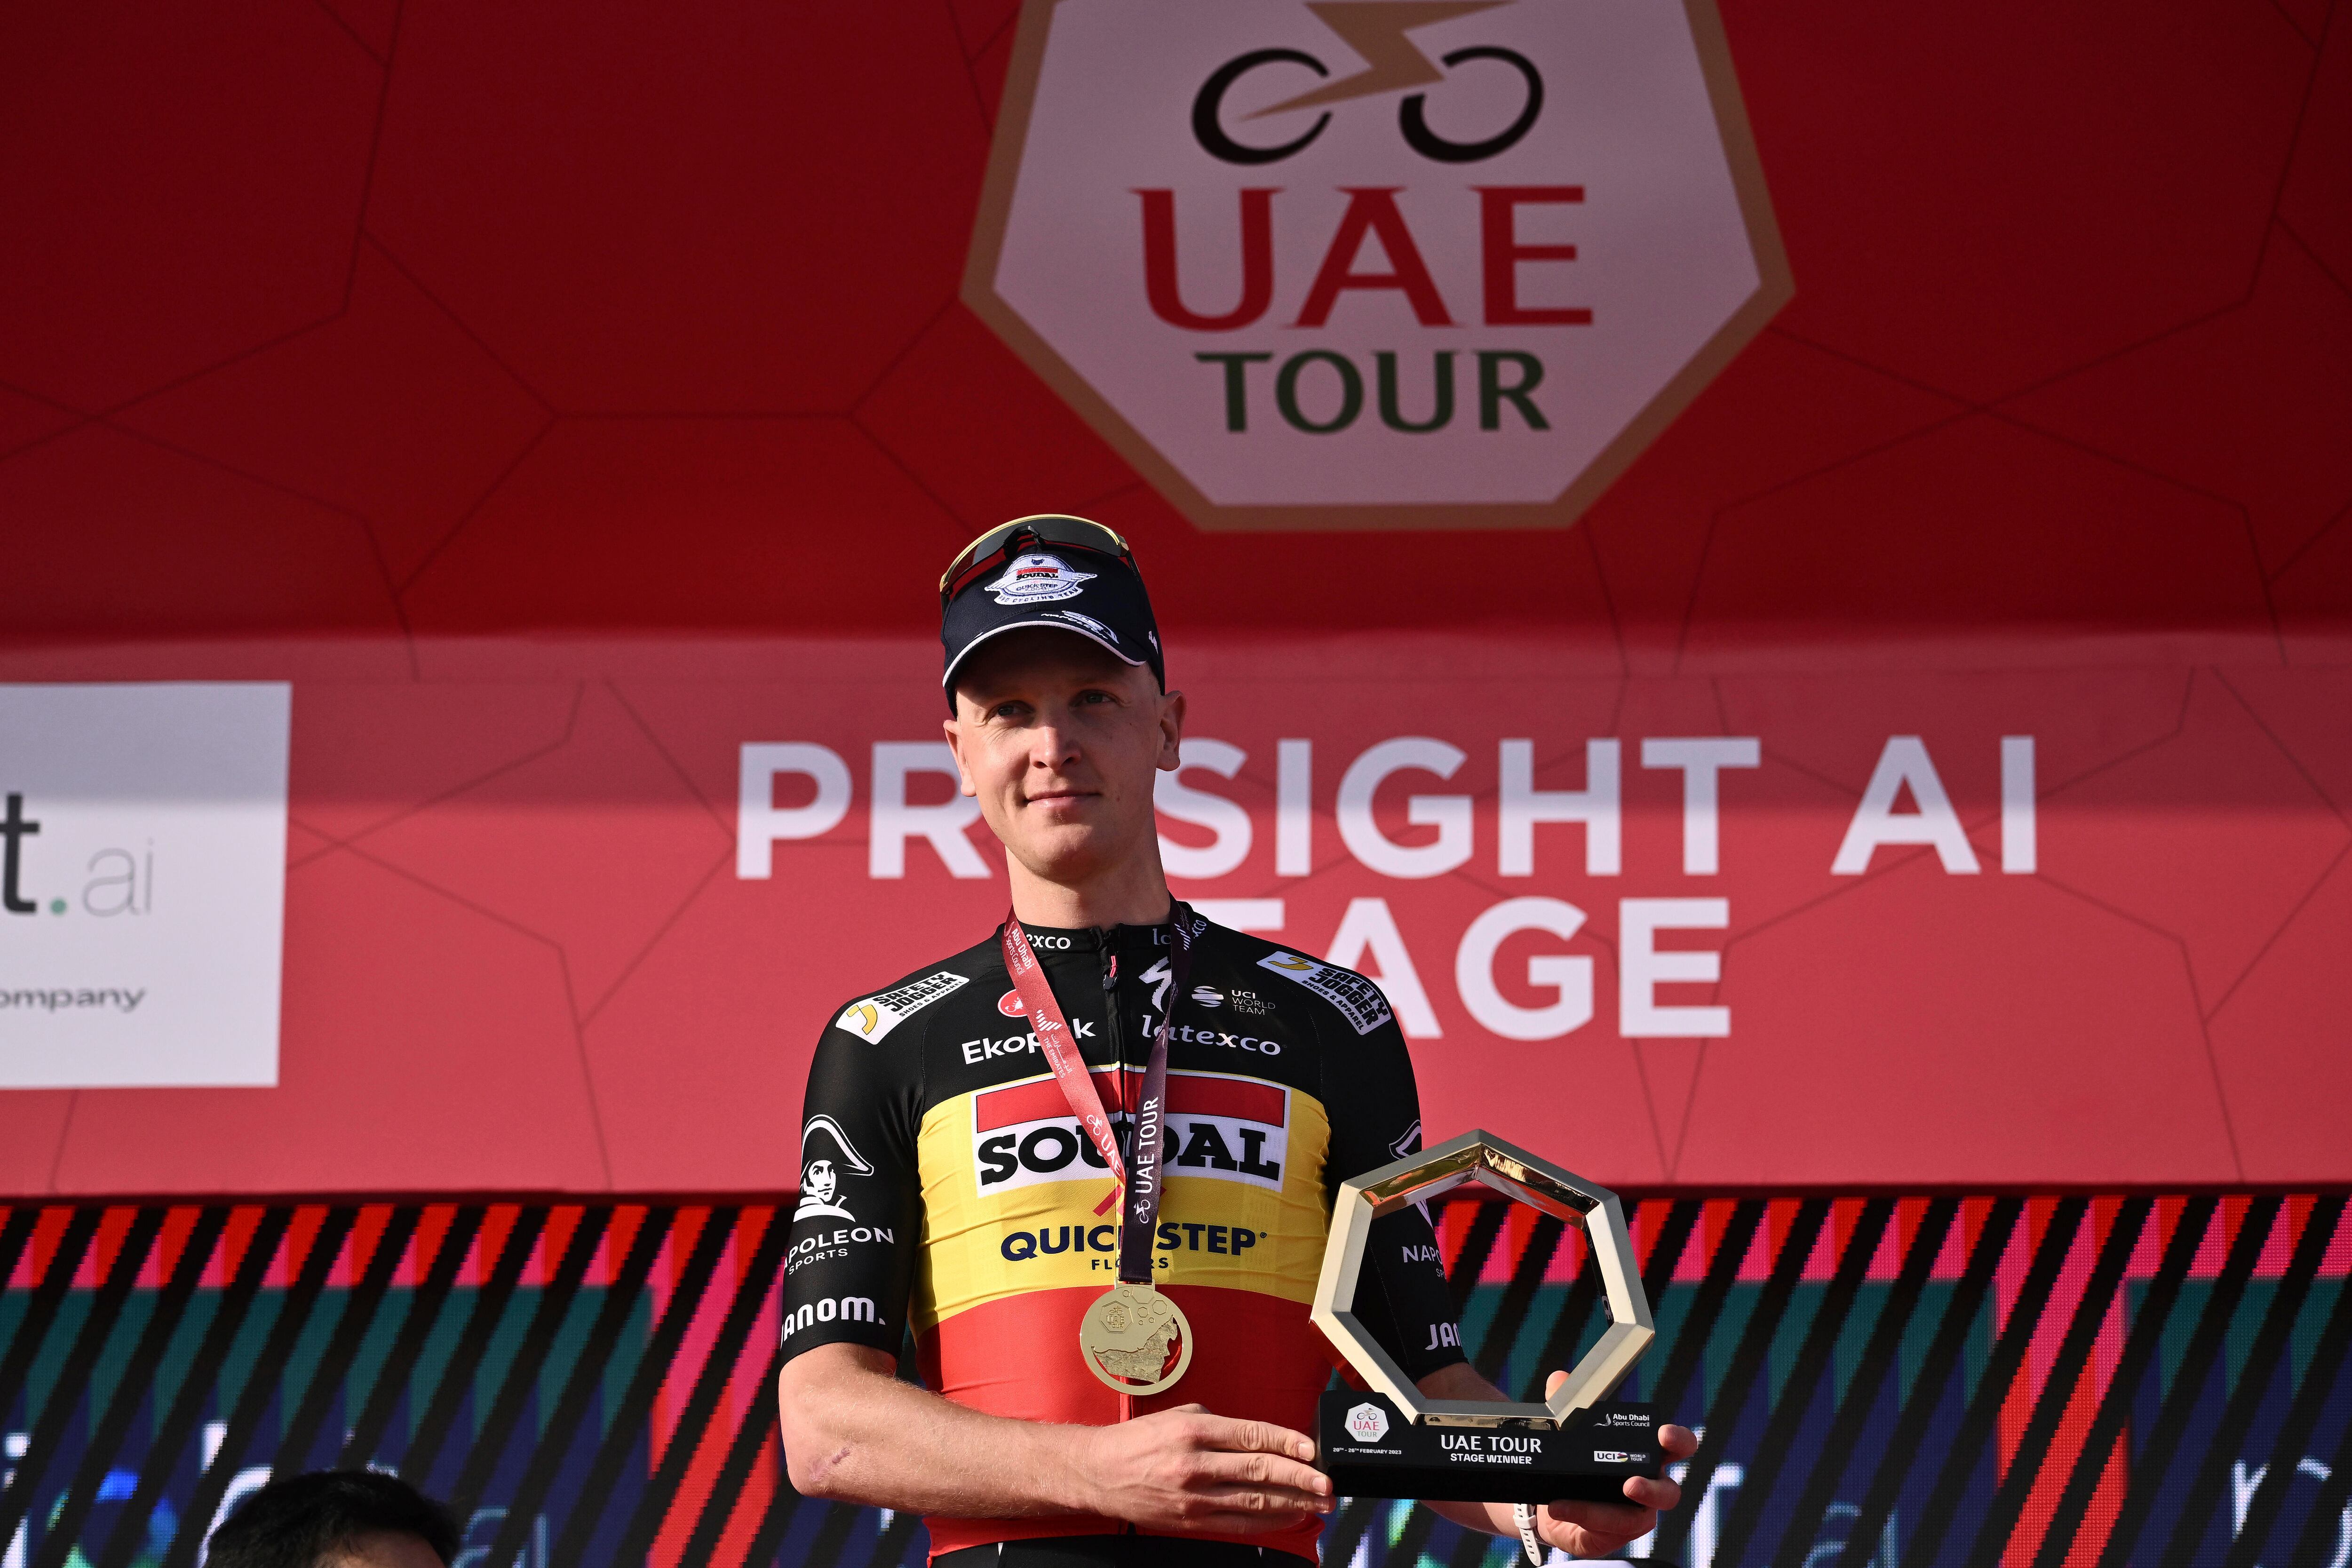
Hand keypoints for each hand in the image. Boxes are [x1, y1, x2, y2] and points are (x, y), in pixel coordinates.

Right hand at [1071, 1403, 1333, 1534]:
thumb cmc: (1138, 1441)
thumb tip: (1257, 1437)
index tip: (1311, 1447)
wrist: (1098, 1473)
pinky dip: (1268, 1521)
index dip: (1287, 1441)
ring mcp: (1194, 1497)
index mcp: (1194, 1431)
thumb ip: (1217, 1424)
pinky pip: (1238, 1524)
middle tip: (1327, 1482)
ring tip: (1319, 1502)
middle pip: (1259, 1471)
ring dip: (1292, 1502)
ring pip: (1254, 1501)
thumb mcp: (1177, 1416)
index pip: (1251, 1435)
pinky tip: (1289, 1516)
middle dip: (1300, 1477)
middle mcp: (1195, 1464)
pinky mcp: (1190, 1521)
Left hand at [1523, 1372, 1696, 1558]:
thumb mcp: (1568, 1431)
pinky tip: (1560, 1505)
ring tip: (1589, 1504)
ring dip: (1612, 1511)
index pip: (1676, 1447)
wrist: (1548, 1502)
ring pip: (1638, 1519)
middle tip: (1632, 1482)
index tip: (1665, 1434)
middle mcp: (1647, 1488)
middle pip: (1668, 1493)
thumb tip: (1559, 1379)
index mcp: (1646, 1456)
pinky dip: (1582, 1514)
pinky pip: (1604, 1530)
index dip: (1679, 1440)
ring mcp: (1632, 1516)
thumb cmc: (1575, 1464)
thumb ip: (1563, 1404)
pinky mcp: (1611, 1535)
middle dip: (1654, 1489)